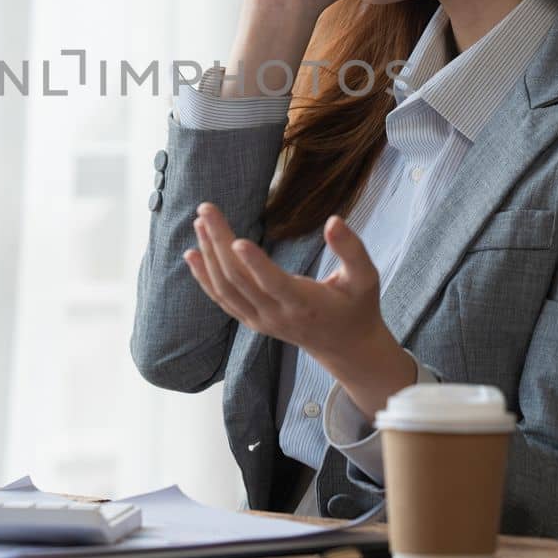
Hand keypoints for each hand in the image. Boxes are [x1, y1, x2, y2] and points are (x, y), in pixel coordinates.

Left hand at [182, 203, 413, 415]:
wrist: (346, 347)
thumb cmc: (357, 306)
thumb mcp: (365, 277)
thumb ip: (351, 249)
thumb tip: (334, 220)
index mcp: (305, 304)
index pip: (274, 284)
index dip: (255, 264)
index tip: (237, 240)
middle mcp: (277, 315)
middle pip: (240, 280)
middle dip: (219, 243)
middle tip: (206, 209)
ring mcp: (261, 320)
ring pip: (226, 289)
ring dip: (209, 255)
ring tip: (199, 222)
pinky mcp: (252, 321)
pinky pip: (222, 299)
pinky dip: (204, 277)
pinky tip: (192, 254)